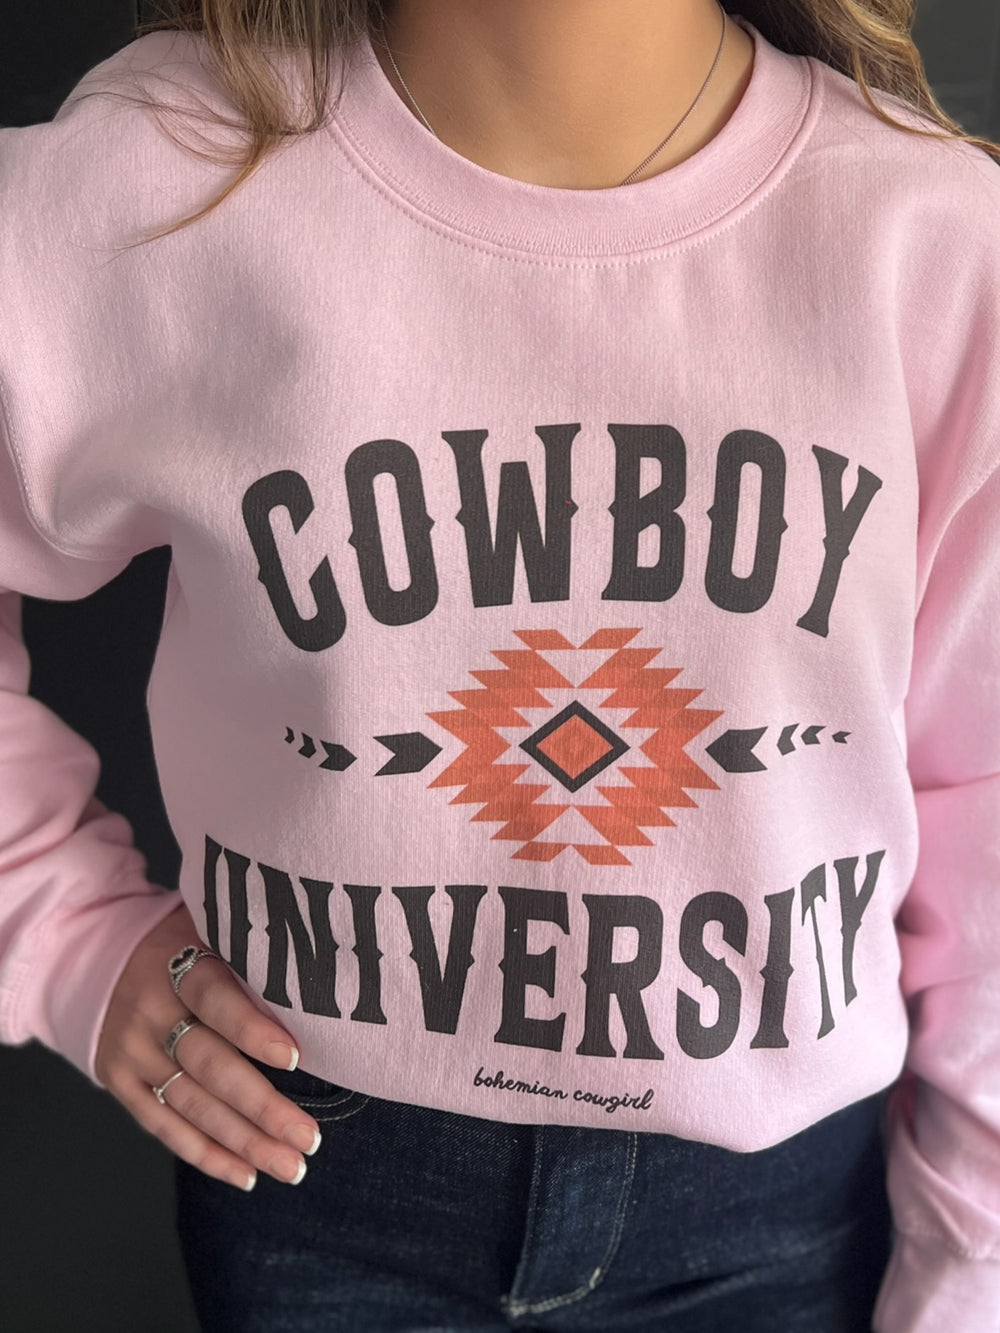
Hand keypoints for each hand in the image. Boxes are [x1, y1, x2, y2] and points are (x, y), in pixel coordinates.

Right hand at [95, 899, 320, 1190]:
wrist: (102, 958)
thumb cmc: (183, 943)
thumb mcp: (211, 927)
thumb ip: (252, 953)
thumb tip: (322, 981)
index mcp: (177, 965)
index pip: (215, 999)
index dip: (251, 1029)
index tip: (295, 1057)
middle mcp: (150, 1011)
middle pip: (210, 1065)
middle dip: (262, 1107)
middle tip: (308, 1138)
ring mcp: (132, 1051)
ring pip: (192, 1104)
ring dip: (244, 1142)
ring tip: (291, 1166)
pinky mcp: (121, 1082)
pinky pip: (164, 1125)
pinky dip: (206, 1155)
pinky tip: (246, 1174)